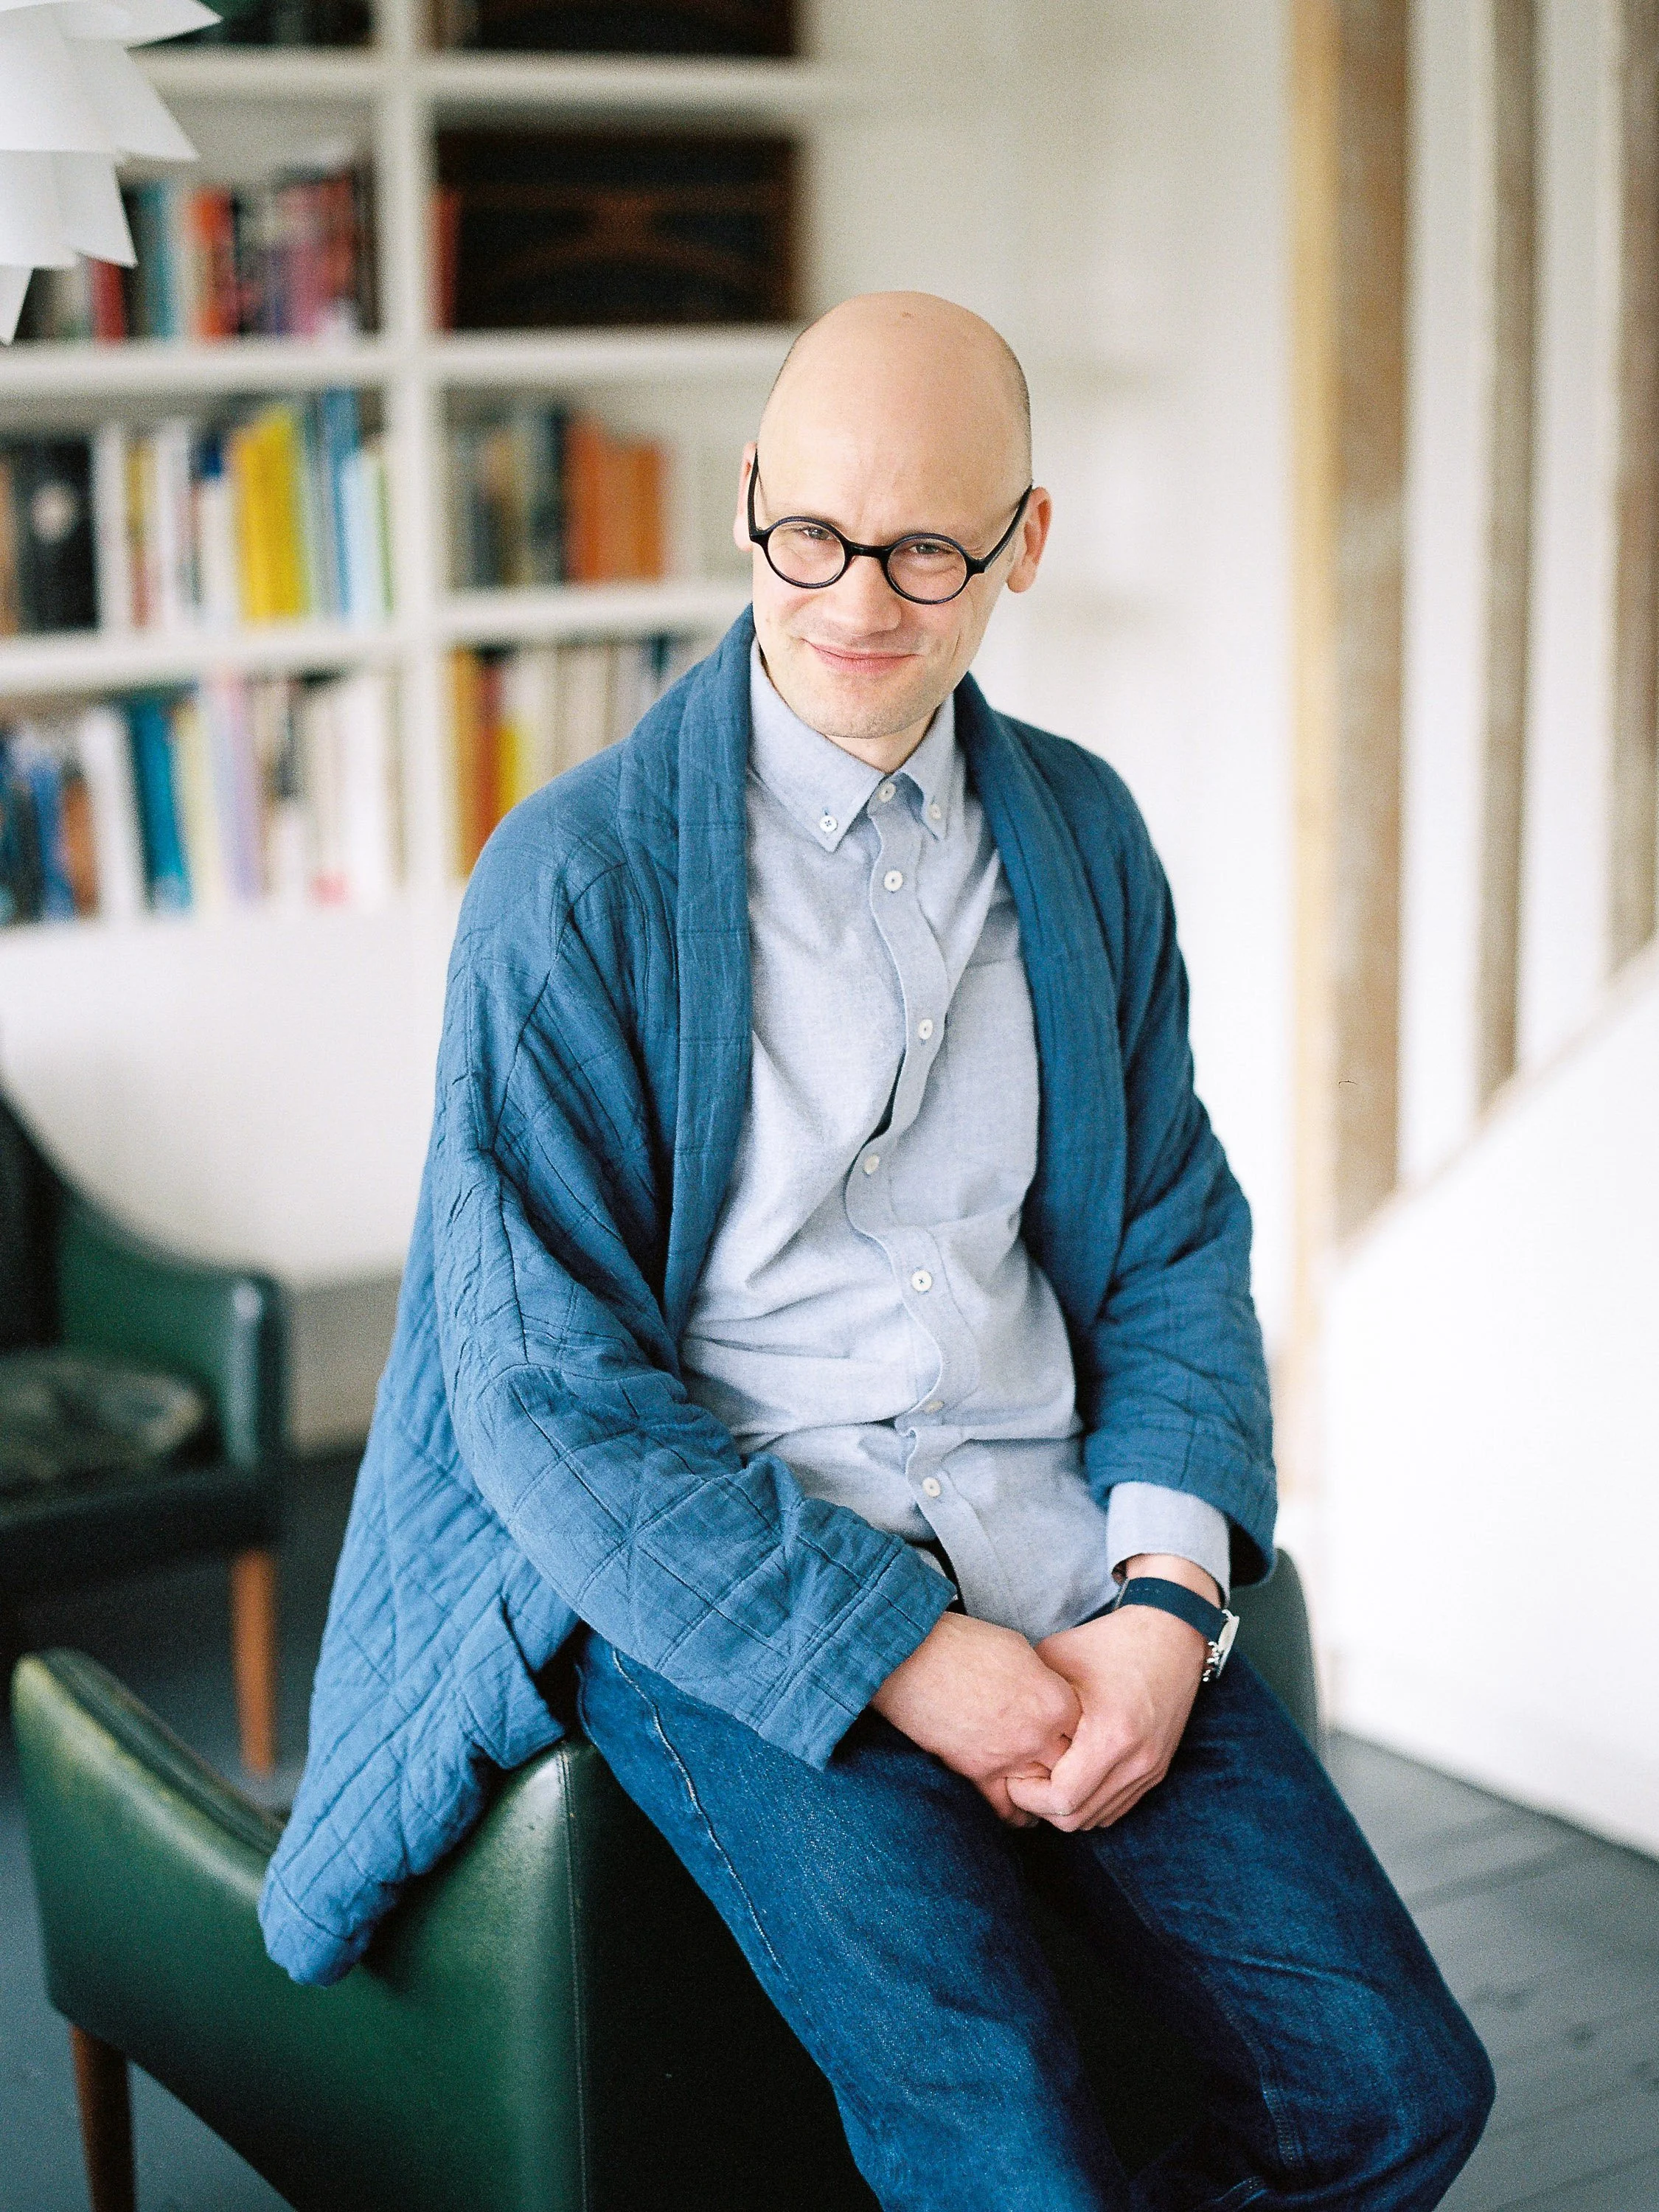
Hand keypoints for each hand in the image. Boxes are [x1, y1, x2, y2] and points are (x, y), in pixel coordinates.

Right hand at [870, 1611, 1080, 1825]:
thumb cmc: (965, 1644)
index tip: (1074, 1734)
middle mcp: (1039, 1733)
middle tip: (1067, 1768)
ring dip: (1048, 1794)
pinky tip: (1022, 1814)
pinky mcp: (978, 1774)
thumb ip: (1042, 1678)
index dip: (1080, 1731)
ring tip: (1050, 1797)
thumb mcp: (1019, 1649)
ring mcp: (1010, 1757)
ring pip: (1045, 1792)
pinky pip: (1006, 1808)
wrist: (914, 1658)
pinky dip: (1017, 1815)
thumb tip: (1047, 1692)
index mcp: (1055, 1699)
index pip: (1086, 1729)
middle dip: (1069, 1766)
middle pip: (1071, 1765)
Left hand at [1004, 1554, 1214, 1832]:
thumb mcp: (1058, 1659)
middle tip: (1023, 1781)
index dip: (1028, 1795)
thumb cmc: (1109, 1642)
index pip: (1062, 1799)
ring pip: (1097, 1818)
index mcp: (1110, 1734)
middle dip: (1042, 1807)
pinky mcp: (1157, 1770)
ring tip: (1045, 1778)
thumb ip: (1027, 1695)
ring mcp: (1150, 1769)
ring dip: (1066, 1808)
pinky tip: (1072, 1777)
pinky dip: (1090, 1802)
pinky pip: (1116, 1808)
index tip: (1012, 1774)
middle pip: (1077, 1818)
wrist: (1171, 1634)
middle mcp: (1136, 1760)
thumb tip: (994, 1722)